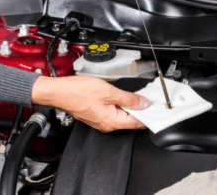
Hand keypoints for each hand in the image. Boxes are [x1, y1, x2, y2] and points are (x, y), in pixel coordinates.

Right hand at [31, 75, 148, 132]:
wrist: (59, 91)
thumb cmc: (77, 92)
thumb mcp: (108, 92)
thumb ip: (128, 98)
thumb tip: (143, 103)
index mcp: (112, 121)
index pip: (137, 123)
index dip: (149, 116)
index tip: (157, 109)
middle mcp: (107, 124)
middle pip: (131, 120)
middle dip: (142, 110)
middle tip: (149, 99)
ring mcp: (102, 121)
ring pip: (123, 115)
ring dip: (131, 107)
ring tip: (137, 96)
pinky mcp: (98, 115)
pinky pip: (114, 112)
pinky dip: (121, 105)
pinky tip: (123, 97)